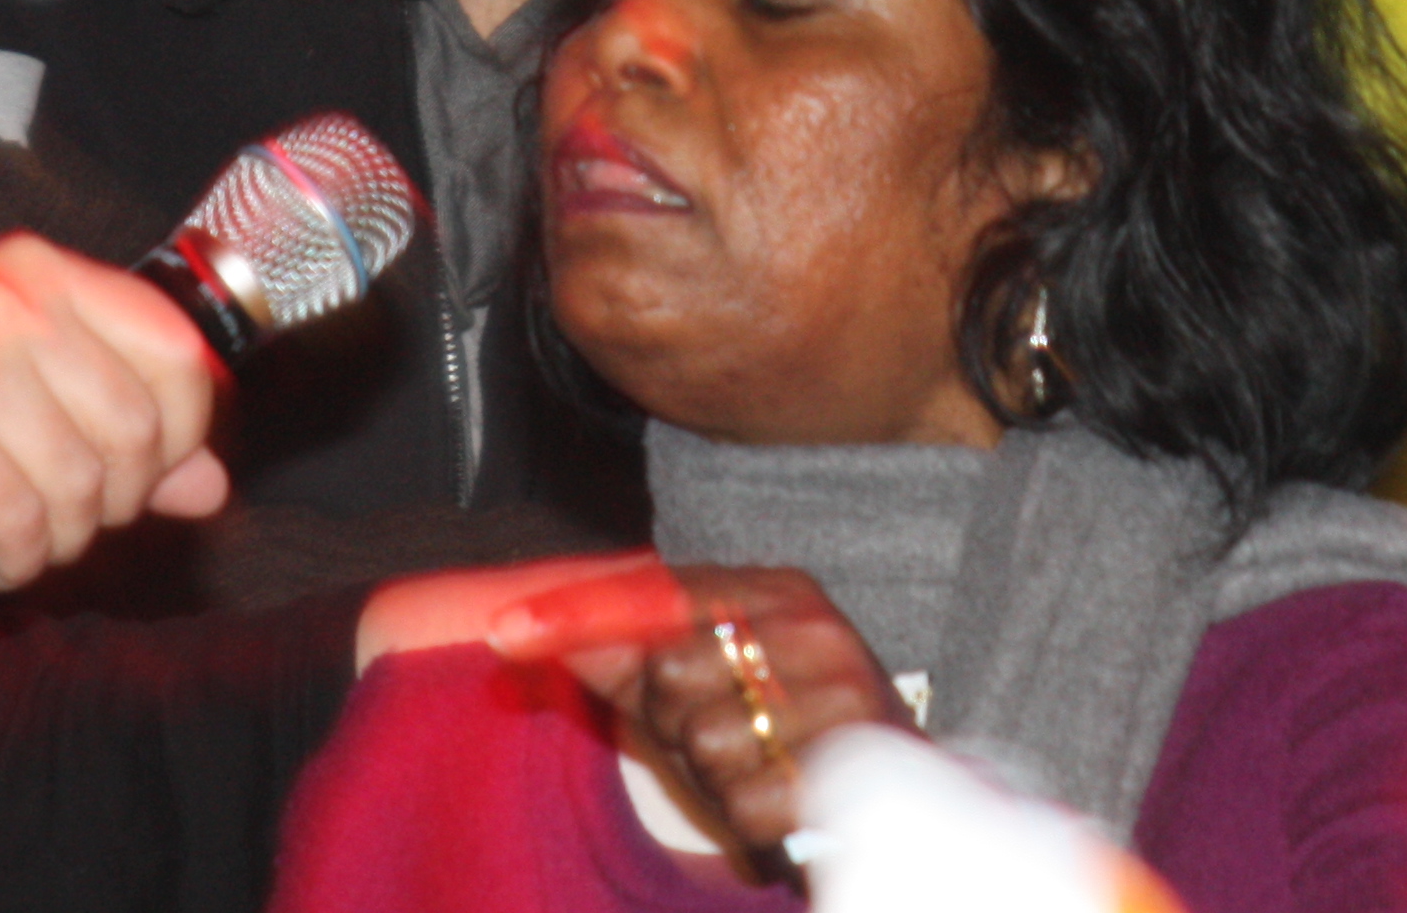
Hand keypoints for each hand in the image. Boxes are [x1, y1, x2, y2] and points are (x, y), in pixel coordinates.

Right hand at [0, 233, 229, 646]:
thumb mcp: (19, 401)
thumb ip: (121, 430)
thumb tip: (212, 485)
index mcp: (42, 270)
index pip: (176, 349)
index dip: (182, 431)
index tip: (150, 476)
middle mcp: (9, 294)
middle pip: (138, 425)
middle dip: (118, 499)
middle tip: (75, 523)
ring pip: (82, 479)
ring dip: (64, 536)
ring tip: (30, 542)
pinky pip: (19, 511)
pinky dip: (17, 553)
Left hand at [488, 561, 912, 868]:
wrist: (905, 809)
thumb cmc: (783, 740)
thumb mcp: (703, 692)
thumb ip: (624, 657)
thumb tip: (527, 627)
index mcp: (777, 591)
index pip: (652, 591)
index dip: (573, 613)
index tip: (501, 630)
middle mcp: (815, 624)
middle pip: (668, 669)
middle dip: (672, 721)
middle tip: (721, 738)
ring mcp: (840, 689)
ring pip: (703, 739)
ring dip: (716, 776)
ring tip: (759, 772)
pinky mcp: (851, 762)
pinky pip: (744, 799)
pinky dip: (751, 816)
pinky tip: (783, 804)